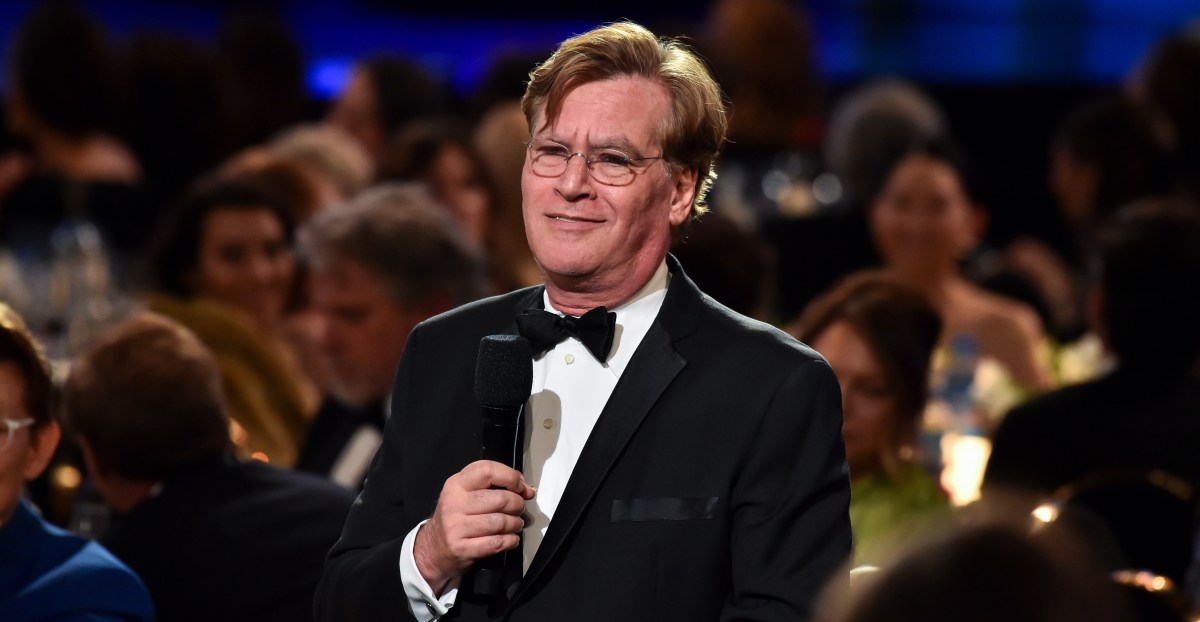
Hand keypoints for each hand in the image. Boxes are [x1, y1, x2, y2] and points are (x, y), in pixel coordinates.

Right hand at [414, 460, 534, 594]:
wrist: (433, 549)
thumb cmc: (456, 518)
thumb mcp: (464, 494)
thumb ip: (492, 485)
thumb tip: (524, 487)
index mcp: (456, 484)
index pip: (487, 470)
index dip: (511, 477)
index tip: (521, 487)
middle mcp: (454, 503)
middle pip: (500, 498)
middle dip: (517, 504)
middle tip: (518, 509)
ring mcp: (456, 527)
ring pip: (501, 522)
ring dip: (515, 524)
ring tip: (514, 524)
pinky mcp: (462, 548)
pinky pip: (497, 542)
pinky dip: (510, 541)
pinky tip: (510, 539)